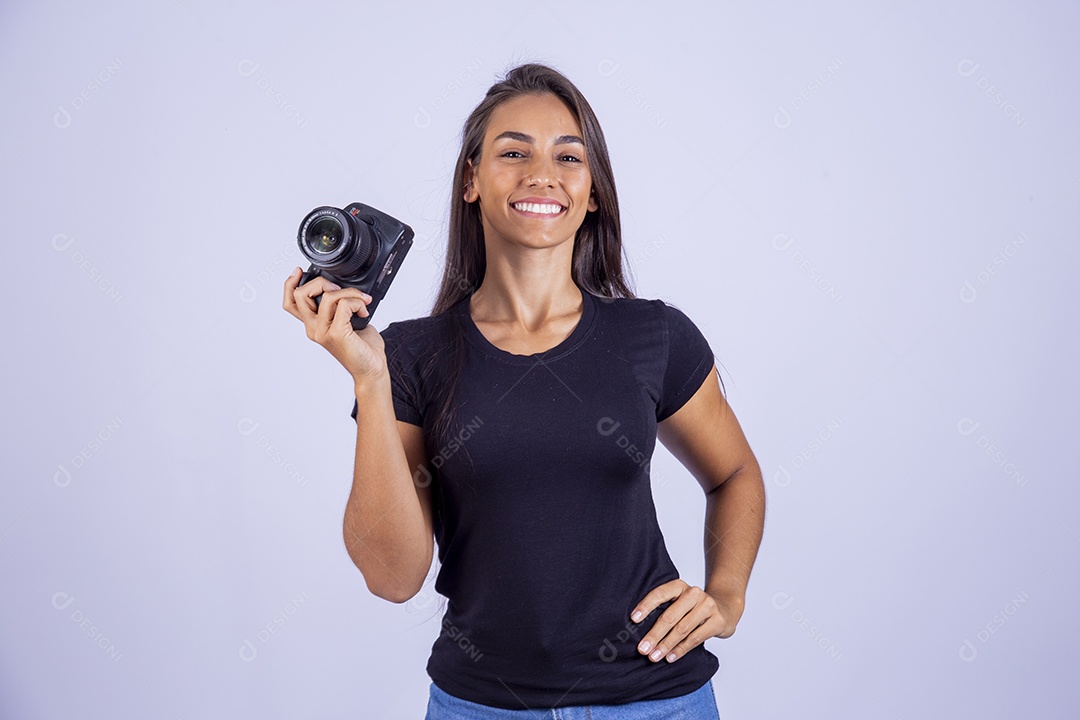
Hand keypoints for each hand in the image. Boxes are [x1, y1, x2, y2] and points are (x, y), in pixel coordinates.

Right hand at [282, 267, 386, 382]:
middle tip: (340, 289)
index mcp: (313, 324)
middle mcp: (314, 328)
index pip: (290, 303)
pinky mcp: (336, 334)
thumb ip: (339, 306)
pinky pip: (344, 305)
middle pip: (301, 295)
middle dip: (321, 282)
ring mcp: (323, 332)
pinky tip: (364, 312)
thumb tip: (343, 288)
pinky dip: (357, 302)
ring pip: (327, 296)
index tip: (299, 271)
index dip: (289, 284)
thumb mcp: (347, 321)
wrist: (371, 369)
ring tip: (362, 302)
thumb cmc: (362, 347)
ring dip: (350, 293)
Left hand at [630, 578, 743, 663]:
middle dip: (654, 634)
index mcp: (680, 586)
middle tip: (642, 648)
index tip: (634, 619)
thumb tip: (639, 629)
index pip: (660, 594)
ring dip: (666, 645)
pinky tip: (670, 657)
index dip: (646, 606)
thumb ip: (665, 610)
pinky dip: (681, 649)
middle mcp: (694, 593)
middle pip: (670, 616)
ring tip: (654, 656)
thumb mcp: (680, 602)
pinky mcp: (717, 621)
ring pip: (682, 629)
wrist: (726, 608)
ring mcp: (707, 606)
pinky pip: (695, 638)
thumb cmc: (695, 608)